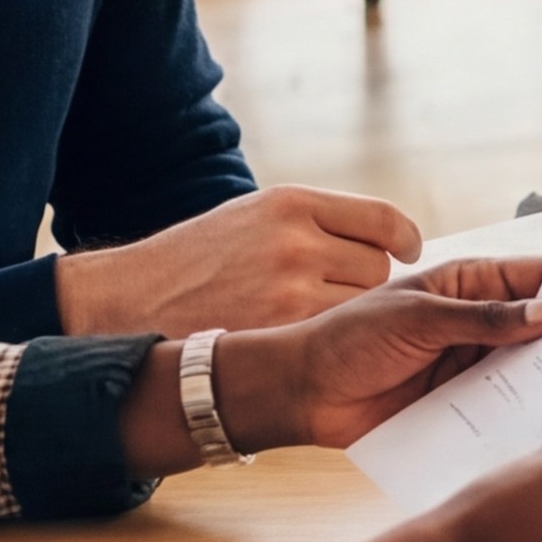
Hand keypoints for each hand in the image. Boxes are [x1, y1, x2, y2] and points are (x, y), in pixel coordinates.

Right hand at [57, 185, 415, 335]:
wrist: (132, 301)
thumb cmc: (196, 259)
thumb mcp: (252, 217)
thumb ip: (313, 223)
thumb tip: (380, 240)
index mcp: (291, 203)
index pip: (382, 218)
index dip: (403, 239)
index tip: (408, 251)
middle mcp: (296, 242)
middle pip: (377, 266)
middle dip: (365, 280)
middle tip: (337, 291)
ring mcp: (290, 290)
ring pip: (362, 304)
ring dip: (350, 311)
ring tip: (311, 313)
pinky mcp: (282, 333)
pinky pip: (336, 334)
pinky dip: (331, 337)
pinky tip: (308, 338)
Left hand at [210, 263, 541, 451]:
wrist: (302, 393)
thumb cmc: (348, 339)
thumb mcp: (418, 318)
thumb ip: (485, 318)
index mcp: (469, 285)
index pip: (535, 277)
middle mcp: (479, 324)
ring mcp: (473, 366)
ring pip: (529, 368)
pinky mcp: (463, 405)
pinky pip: (506, 405)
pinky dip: (529, 410)